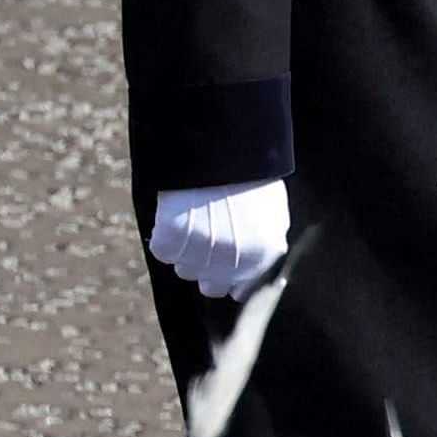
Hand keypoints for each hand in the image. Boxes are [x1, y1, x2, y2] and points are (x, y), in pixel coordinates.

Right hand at [148, 179, 290, 298]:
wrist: (221, 147)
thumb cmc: (249, 176)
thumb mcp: (272, 211)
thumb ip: (269, 245)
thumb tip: (257, 273)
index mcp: (263, 257)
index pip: (241, 290)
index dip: (230, 276)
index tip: (224, 259)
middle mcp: (234, 263)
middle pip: (210, 286)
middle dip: (207, 266)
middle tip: (206, 234)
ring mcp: (202, 254)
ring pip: (185, 270)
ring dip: (187, 251)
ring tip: (194, 217)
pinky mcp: (172, 241)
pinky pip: (163, 251)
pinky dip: (165, 236)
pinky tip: (176, 214)